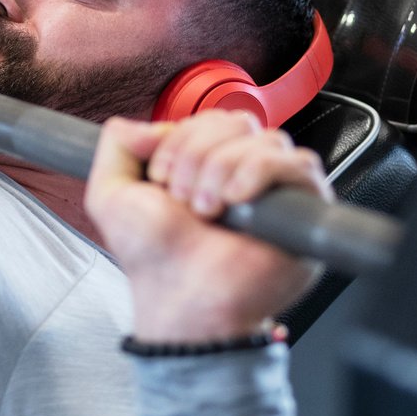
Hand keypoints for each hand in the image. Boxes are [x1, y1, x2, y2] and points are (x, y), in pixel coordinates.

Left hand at [84, 112, 328, 343]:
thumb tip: (139, 123)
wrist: (180, 298)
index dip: (181, 140)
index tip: (161, 180)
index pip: (210, 117)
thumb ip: (116, 145)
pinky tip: (237, 200)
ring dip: (223, 169)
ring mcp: (277, 189)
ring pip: (266, 138)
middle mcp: (244, 171)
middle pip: (238, 121)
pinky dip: (260, 172)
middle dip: (199, 155)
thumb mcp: (110, 194)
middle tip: (184, 201)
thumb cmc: (154, 258)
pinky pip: (298, 163)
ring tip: (208, 210)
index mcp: (207, 163)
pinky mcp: (305, 208)